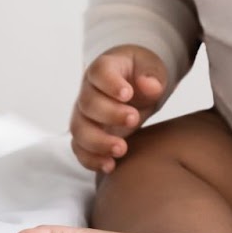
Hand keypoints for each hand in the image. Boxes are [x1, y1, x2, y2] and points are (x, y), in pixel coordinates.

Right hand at [68, 44, 168, 173]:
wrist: (132, 86)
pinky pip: (80, 149)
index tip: (127, 94)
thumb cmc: (140, 73)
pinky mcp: (86, 135)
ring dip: (98, 142)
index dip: (110, 83)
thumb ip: (152, 75)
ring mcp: (84, 115)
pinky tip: (110, 165)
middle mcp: (88, 91)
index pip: (99, 72)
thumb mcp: (151, 67)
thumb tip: (150, 86)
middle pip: (88, 104)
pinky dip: (91, 160)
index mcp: (104, 68)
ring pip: (79, 130)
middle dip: (110, 114)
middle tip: (134, 118)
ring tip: (122, 149)